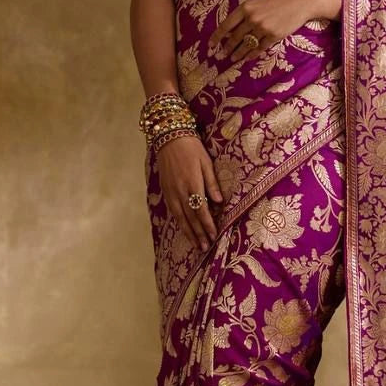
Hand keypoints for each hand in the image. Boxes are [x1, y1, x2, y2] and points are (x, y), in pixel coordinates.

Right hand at [155, 132, 222, 250]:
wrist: (169, 138)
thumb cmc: (192, 148)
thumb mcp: (206, 162)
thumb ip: (211, 183)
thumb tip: (219, 202)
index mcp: (192, 183)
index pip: (201, 210)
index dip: (207, 224)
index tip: (214, 235)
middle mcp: (180, 191)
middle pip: (190, 218)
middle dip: (199, 234)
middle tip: (206, 247)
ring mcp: (171, 192)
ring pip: (180, 218)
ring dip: (189, 233)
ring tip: (196, 245)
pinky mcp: (166, 191)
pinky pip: (173, 212)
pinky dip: (179, 223)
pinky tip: (184, 230)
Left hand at [208, 0, 338, 62]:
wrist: (299, 1)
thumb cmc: (277, 0)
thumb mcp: (257, 3)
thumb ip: (245, 14)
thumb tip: (231, 29)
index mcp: (245, 8)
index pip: (226, 24)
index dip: (217, 36)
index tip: (211, 44)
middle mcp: (252, 18)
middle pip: (235, 37)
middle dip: (227, 47)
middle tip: (221, 55)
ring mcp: (263, 28)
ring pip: (246, 45)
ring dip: (238, 53)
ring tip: (233, 58)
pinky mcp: (273, 36)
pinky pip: (259, 48)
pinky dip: (252, 54)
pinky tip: (248, 57)